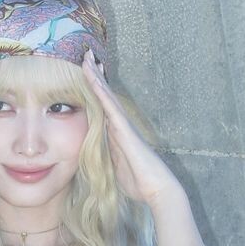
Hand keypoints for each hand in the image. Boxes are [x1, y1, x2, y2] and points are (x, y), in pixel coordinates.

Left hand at [80, 51, 183, 206]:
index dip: (95, 91)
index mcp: (117, 135)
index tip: (87, 74)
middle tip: (87, 55)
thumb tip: (102, 157)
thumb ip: (110, 158)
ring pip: (106, 95)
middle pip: (105, 96)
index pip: (102, 108)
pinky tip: (92, 77)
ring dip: (96, 77)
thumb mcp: (117, 169)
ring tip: (87, 57)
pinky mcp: (124, 129)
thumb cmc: (140, 184)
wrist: (157, 190)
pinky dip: (99, 90)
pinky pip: (109, 105)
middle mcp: (120, 125)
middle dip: (96, 76)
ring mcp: (123, 125)